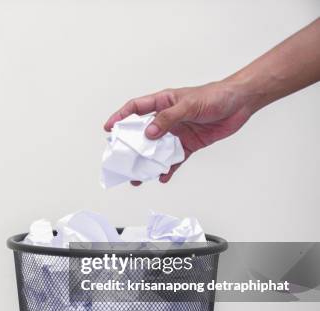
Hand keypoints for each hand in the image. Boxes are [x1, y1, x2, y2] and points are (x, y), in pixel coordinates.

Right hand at [104, 80, 253, 184]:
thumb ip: (167, 119)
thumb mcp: (188, 105)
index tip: (109, 129)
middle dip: (131, 148)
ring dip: (148, 163)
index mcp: (163, 102)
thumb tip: (149, 133)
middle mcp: (167, 119)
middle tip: (121, 160)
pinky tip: (163, 176)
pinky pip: (174, 159)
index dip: (120, 117)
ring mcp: (177, 133)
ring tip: (138, 176)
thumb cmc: (216, 96)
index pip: (135, 109)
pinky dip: (168, 169)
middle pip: (142, 134)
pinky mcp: (188, 145)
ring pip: (156, 150)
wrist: (240, 104)